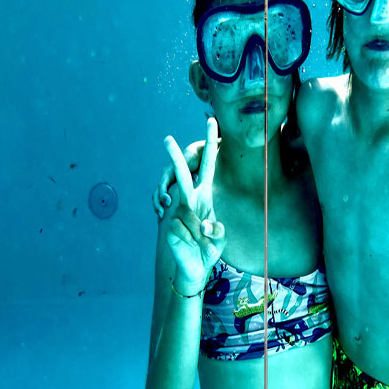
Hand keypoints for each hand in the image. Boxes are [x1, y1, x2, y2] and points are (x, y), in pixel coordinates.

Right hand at [163, 118, 224, 292]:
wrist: (196, 266)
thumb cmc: (210, 247)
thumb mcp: (221, 238)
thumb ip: (217, 230)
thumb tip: (201, 224)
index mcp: (205, 196)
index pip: (208, 166)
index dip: (209, 144)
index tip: (211, 122)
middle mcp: (190, 200)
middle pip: (182, 174)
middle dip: (175, 157)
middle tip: (167, 138)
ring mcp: (178, 212)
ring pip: (187, 213)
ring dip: (199, 232)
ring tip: (202, 241)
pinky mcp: (171, 226)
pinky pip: (183, 230)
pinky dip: (191, 242)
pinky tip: (190, 246)